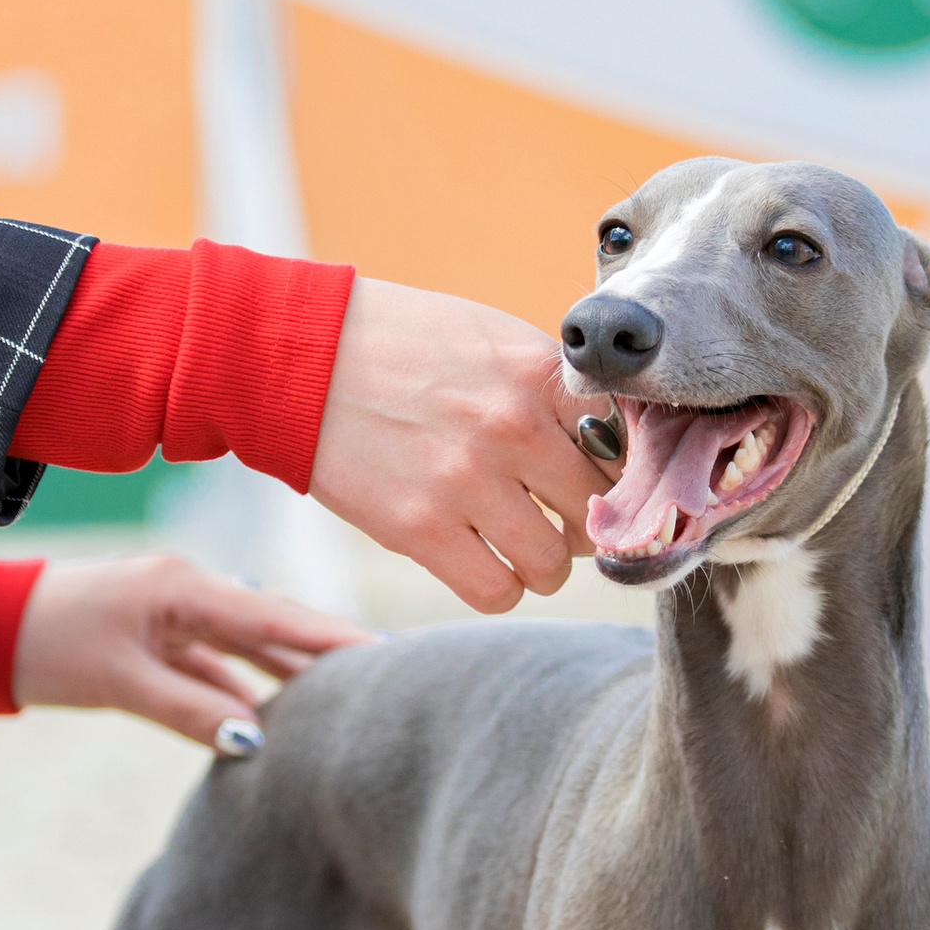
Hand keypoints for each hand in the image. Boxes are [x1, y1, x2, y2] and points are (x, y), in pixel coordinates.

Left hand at [11, 551, 367, 750]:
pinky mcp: (157, 644)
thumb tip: (255, 741)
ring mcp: (174, 619)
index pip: (276, 616)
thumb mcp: (121, 680)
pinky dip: (243, 694)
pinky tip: (276, 723)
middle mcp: (189, 594)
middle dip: (327, 653)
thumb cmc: (46, 644)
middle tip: (394, 677)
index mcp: (184, 587)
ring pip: (247, 651)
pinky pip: (215, 668)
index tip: (389, 654)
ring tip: (350, 703)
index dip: (332, 638)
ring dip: (289, 677)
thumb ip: (190, 709)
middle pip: (273, 628)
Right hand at [307, 275, 590, 614]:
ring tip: (517, 541)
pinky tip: (481, 559)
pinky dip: (498, 585)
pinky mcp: (418, 528)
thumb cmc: (402, 344)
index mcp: (537, 375)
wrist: (302, 356)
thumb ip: (551, 385)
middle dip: (584, 522)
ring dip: (542, 563)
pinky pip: (496, 591)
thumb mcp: (491, 338)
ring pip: (554, 565)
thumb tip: (614, 438)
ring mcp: (465, 481)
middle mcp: (511, 428)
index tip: (603, 479)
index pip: (628, 445)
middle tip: (556, 516)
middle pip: (598, 511)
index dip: (622, 471)